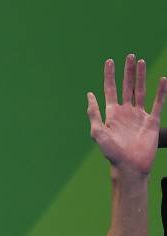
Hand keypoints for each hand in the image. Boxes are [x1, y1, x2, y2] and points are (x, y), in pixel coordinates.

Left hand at [87, 54, 165, 176]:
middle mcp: (125, 112)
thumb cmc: (111, 152)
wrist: (129, 166)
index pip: (110, 89)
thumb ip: (94, 113)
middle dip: (127, 72)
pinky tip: (163, 79)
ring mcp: (139, 116)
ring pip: (141, 91)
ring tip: (140, 62)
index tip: (109, 61)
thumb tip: (89, 95)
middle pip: (127, 86)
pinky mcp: (152, 121)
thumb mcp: (98, 132)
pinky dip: (161, 91)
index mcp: (111, 113)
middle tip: (129, 56)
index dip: (109, 75)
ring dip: (141, 76)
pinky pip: (157, 103)